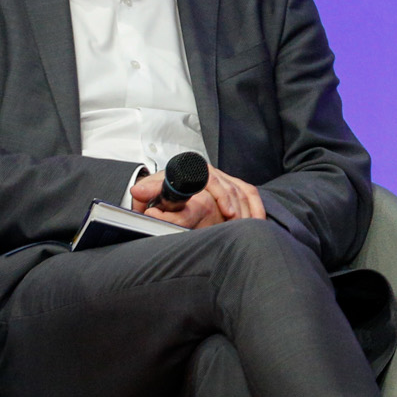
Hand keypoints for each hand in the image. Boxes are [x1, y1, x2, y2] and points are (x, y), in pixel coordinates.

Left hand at [130, 165, 265, 227]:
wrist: (164, 186)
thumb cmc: (159, 189)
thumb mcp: (150, 189)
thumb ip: (146, 192)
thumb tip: (138, 191)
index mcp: (192, 170)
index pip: (212, 179)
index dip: (222, 195)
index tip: (227, 211)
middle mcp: (209, 172)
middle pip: (231, 187)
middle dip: (237, 207)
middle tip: (237, 224)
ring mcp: (222, 178)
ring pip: (242, 191)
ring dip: (248, 210)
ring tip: (248, 227)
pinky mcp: (231, 186)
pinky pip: (249, 193)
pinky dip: (256, 206)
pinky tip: (258, 220)